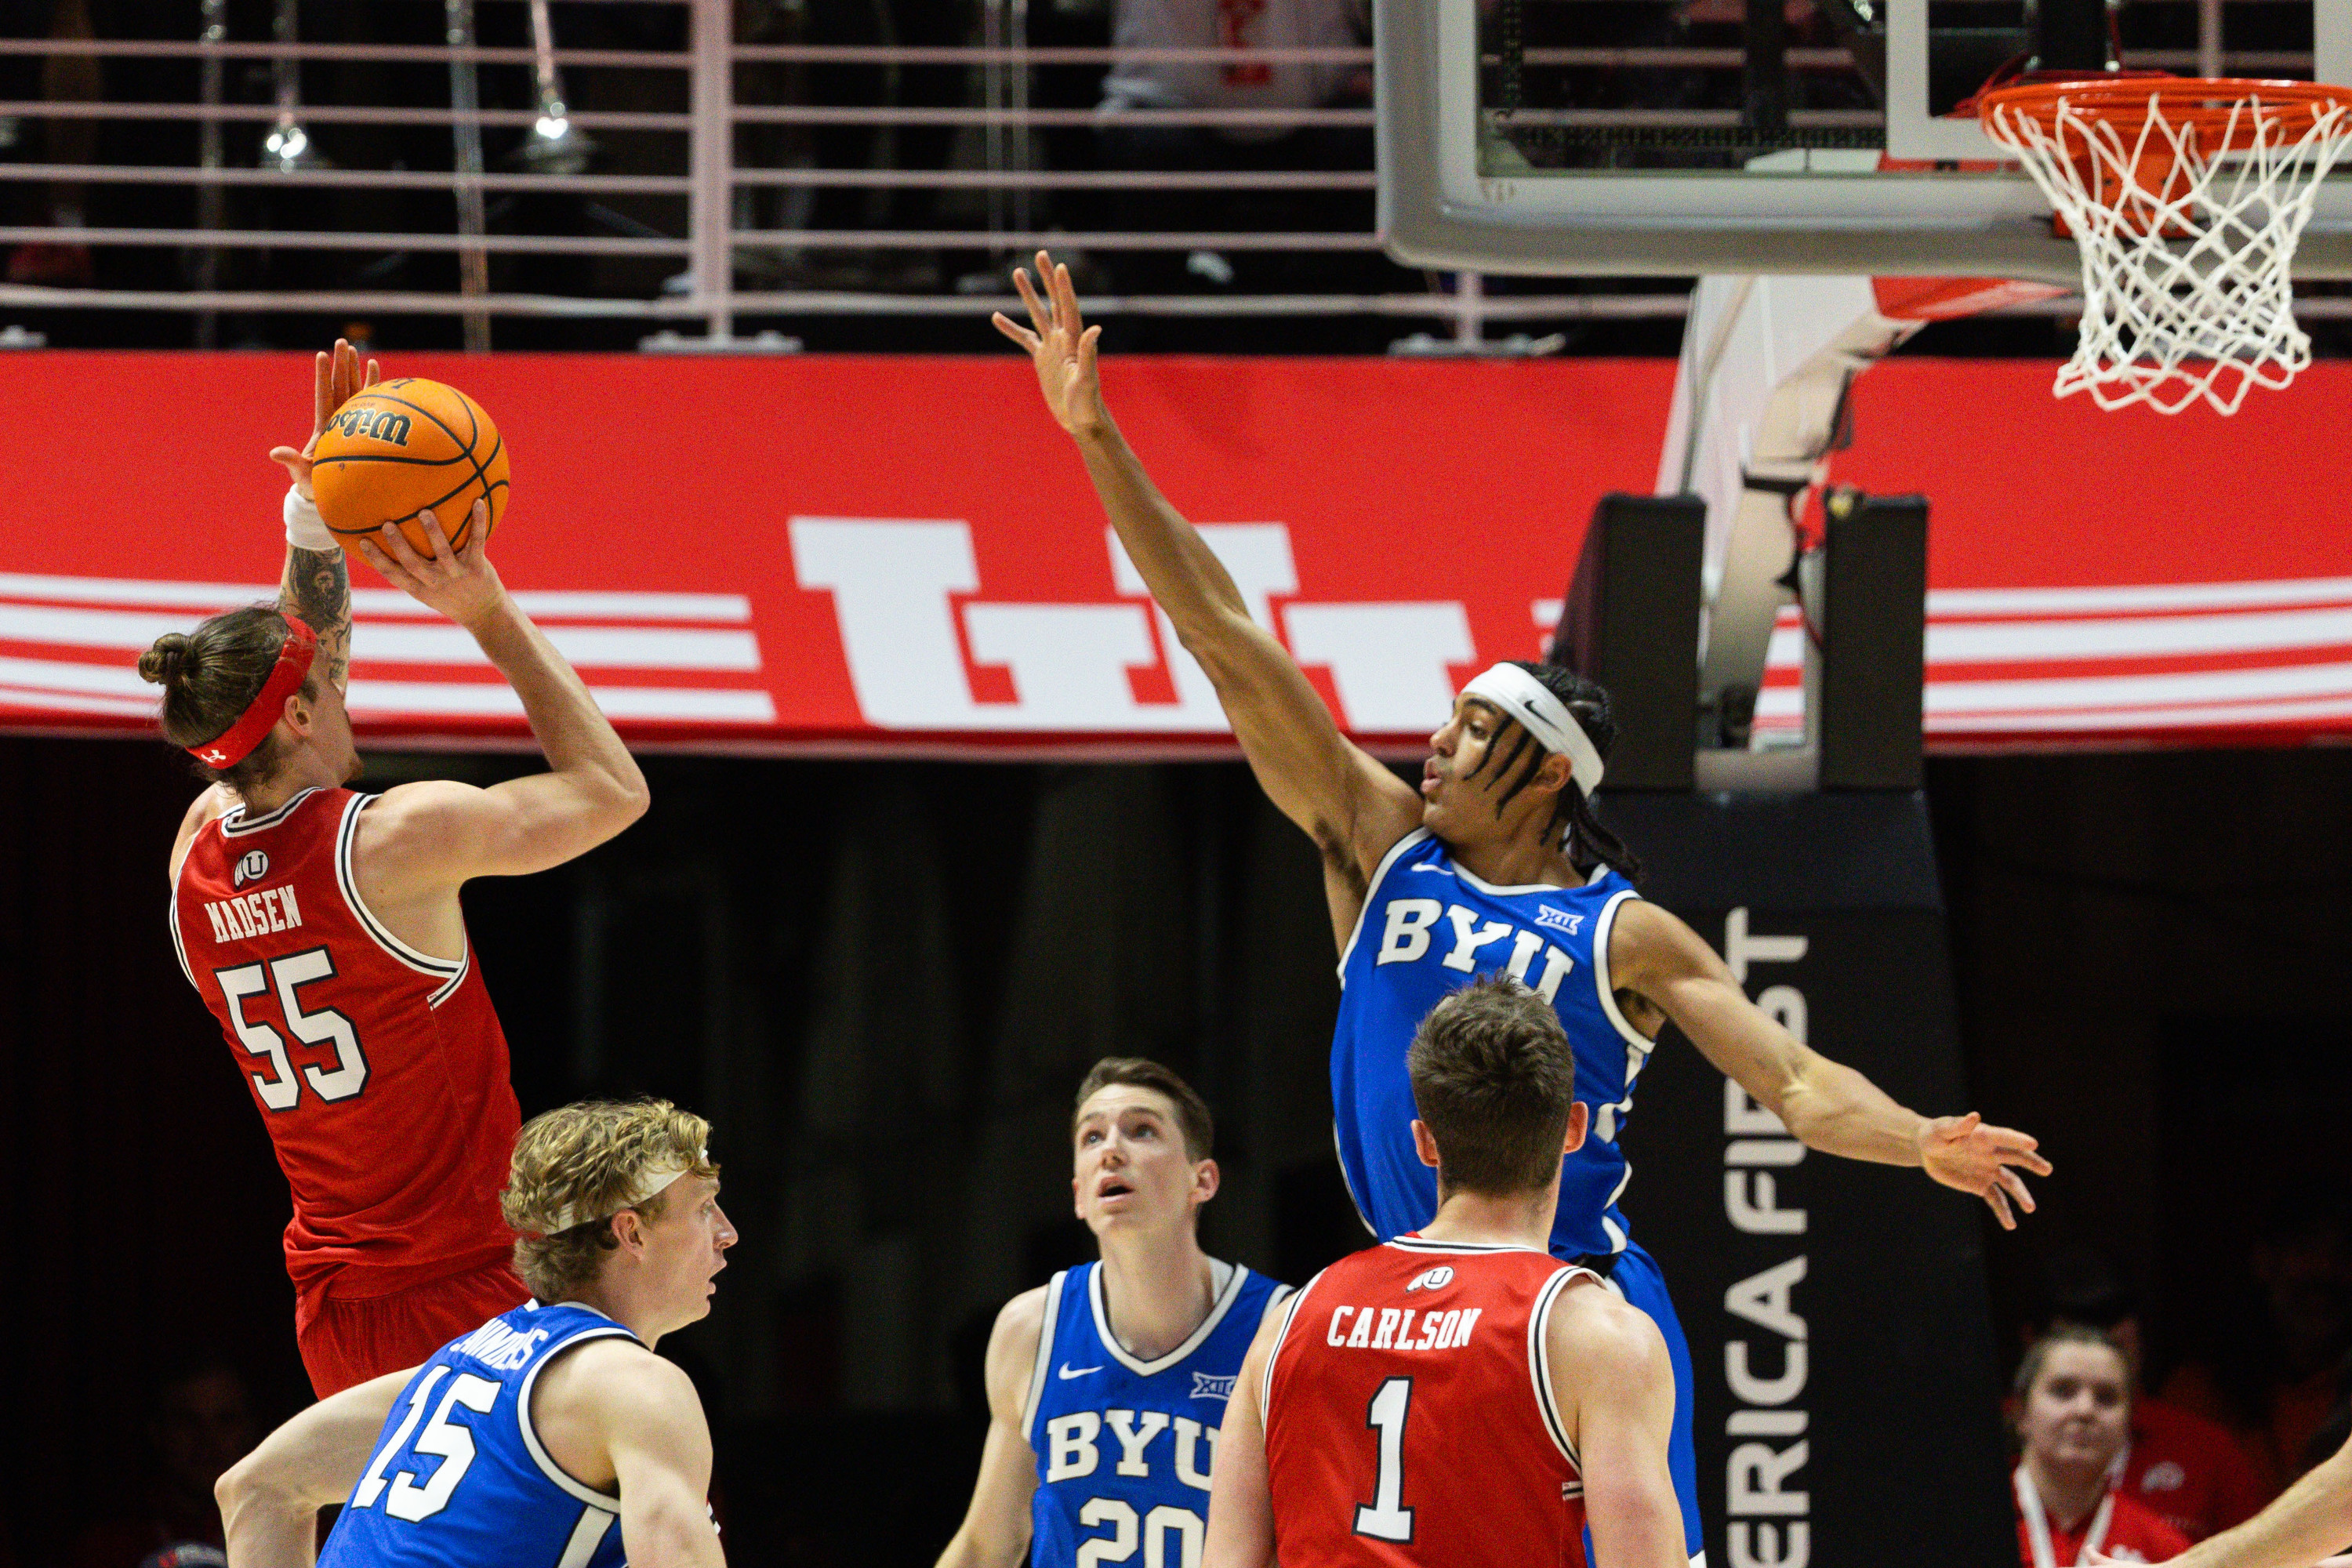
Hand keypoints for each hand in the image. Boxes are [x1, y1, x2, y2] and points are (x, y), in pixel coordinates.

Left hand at [270, 337, 379, 498]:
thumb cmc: (318, 485)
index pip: (324, 395)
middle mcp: (339, 418)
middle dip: (341, 364)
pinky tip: (377, 368)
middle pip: (339, 385)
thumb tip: (275, 453)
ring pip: (354, 390)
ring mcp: (354, 420)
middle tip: (342, 342)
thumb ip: (292, 462)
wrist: (337, 492)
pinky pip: (372, 403)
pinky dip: (375, 387)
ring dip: (355, 370)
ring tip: (355, 349)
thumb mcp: (303, 474)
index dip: (323, 376)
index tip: (322, 356)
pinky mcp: (368, 426)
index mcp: (324, 425)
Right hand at [351, 503, 504, 631]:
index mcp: (420, 589)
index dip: (377, 559)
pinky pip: (477, 542)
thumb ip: (413, 574)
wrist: (486, 615)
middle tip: (387, 524)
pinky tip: (477, 502)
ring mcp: (457, 575)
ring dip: (433, 532)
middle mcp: (436, 582)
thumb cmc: (452, 598)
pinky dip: (478, 522)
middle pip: (413, 564)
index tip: (362, 541)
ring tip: (424, 512)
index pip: (393, 575)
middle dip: (399, 544)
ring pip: (443, 552)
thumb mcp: (428, 592)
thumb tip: (392, 545)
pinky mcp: (478, 568)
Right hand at [992, 250, 1107, 439]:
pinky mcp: (1042, 359)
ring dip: (1028, 294)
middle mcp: (1063, 339)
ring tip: (1017, 272)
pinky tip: (996, 317)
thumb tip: (1095, 329)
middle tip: (1040, 254)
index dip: (1064, 287)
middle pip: (1053, 301)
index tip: (1058, 265)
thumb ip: (1089, 354)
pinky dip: (1011, 329)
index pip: (1068, 307)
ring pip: (1037, 314)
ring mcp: (1052, 347)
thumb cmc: (1089, 403)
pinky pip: (1024, 339)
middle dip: (1047, 278)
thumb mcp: (1087, 379)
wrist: (1082, 420)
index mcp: (1074, 340)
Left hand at [1918, 1112, 2050, 1229]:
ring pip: (2010, 1182)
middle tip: (2047, 1169)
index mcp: (1983, 1136)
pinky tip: (2010, 1224)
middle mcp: (1991, 1153)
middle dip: (2032, 1163)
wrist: (1926, 1150)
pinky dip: (2003, 1211)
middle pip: (2016, 1158)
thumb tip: (1975, 1116)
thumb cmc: (1934, 1134)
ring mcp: (1989, 1169)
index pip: (2003, 1137)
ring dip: (2020, 1194)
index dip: (2017, 1139)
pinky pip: (1996, 1199)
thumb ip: (1958, 1126)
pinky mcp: (1981, 1185)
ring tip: (2030, 1208)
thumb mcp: (1941, 1130)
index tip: (2033, 1144)